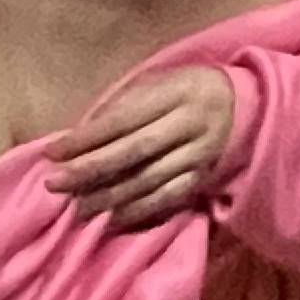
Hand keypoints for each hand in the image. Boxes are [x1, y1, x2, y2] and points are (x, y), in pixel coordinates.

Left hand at [44, 64, 235, 228]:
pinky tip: (112, 217)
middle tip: (55, 184)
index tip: (51, 153)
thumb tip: (80, 135)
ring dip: (110, 196)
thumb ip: (123, 103)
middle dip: (90, 170)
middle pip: (135, 151)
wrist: (247, 105)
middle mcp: (191, 123)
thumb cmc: (188, 89)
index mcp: (176, 92)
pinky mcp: (206, 176)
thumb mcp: (159, 81)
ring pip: (150, 179)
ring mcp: (201, 153)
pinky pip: (169, 197)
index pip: (123, 119)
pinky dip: (139, 210)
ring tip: (77, 207)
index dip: (85, 138)